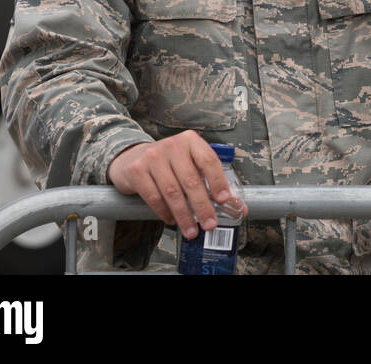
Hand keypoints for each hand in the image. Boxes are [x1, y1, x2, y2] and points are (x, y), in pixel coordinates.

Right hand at [107, 131, 245, 238]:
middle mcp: (172, 145)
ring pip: (173, 192)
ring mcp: (153, 157)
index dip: (218, 181)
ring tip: (192, 231)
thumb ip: (212, 182)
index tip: (224, 200)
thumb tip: (239, 207)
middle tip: (210, 224)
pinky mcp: (137, 171)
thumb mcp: (190, 164)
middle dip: (202, 206)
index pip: (209, 160)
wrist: (132, 158)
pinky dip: (165, 212)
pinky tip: (172, 220)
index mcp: (191, 140)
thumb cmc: (169, 163)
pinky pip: (154, 197)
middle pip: (191, 180)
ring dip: (184, 215)